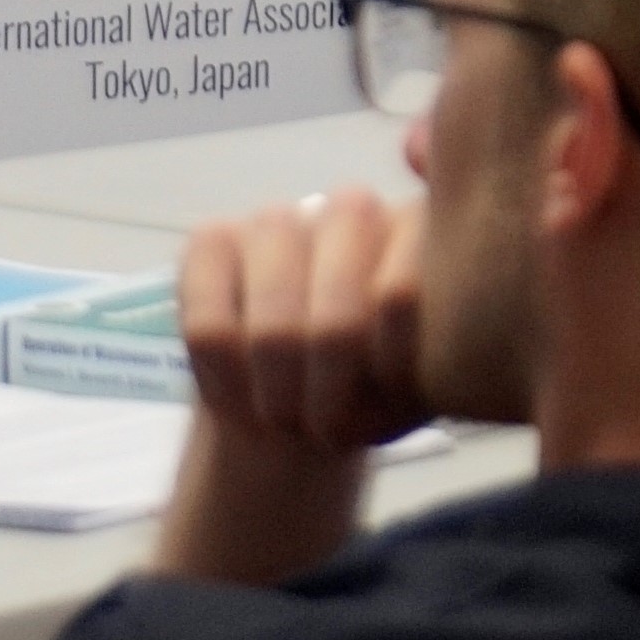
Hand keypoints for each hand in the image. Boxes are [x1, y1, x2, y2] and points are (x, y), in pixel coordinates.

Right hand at [155, 191, 430, 585]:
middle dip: (329, 401)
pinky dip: (224, 383)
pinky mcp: (212, 240)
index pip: (403, 303)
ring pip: (275, 328)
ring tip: (285, 421)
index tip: (385, 413)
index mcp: (425, 233)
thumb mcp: (420, 386)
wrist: (308, 402)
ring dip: (279, 399)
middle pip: (338, 326)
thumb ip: (428, 355)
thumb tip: (399, 305)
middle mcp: (354, 209)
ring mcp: (281, 219)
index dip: (386, 379)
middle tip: (326, 431)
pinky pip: (210, 327)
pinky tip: (239, 398)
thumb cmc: (378, 387)